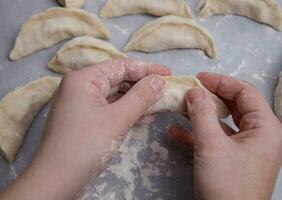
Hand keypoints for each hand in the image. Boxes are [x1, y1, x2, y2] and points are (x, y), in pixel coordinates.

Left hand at [0, 59, 170, 199]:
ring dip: (136, 100)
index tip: (168, 73)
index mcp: (83, 79)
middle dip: (142, 86)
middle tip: (165, 90)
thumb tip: (159, 80)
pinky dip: (126, 112)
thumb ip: (141, 97)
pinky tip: (144, 117)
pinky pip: (109, 109)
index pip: (120, 66)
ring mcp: (81, 104)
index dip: (146, 69)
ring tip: (159, 104)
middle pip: (117, 80)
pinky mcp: (84, 120)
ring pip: (114, 96)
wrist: (57, 180)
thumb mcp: (118, 118)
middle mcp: (80, 87)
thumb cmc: (86, 144)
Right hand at [170, 72, 281, 199]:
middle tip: (190, 90)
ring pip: (224, 122)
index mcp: (265, 128)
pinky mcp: (233, 158)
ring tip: (181, 107)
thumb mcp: (211, 145)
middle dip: (210, 97)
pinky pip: (217, 138)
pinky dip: (199, 133)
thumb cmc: (226, 183)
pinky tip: (176, 132)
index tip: (198, 78)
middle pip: (235, 105)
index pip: (245, 92)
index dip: (221, 82)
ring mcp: (246, 147)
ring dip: (202, 114)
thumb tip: (193, 90)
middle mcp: (260, 135)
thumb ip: (202, 114)